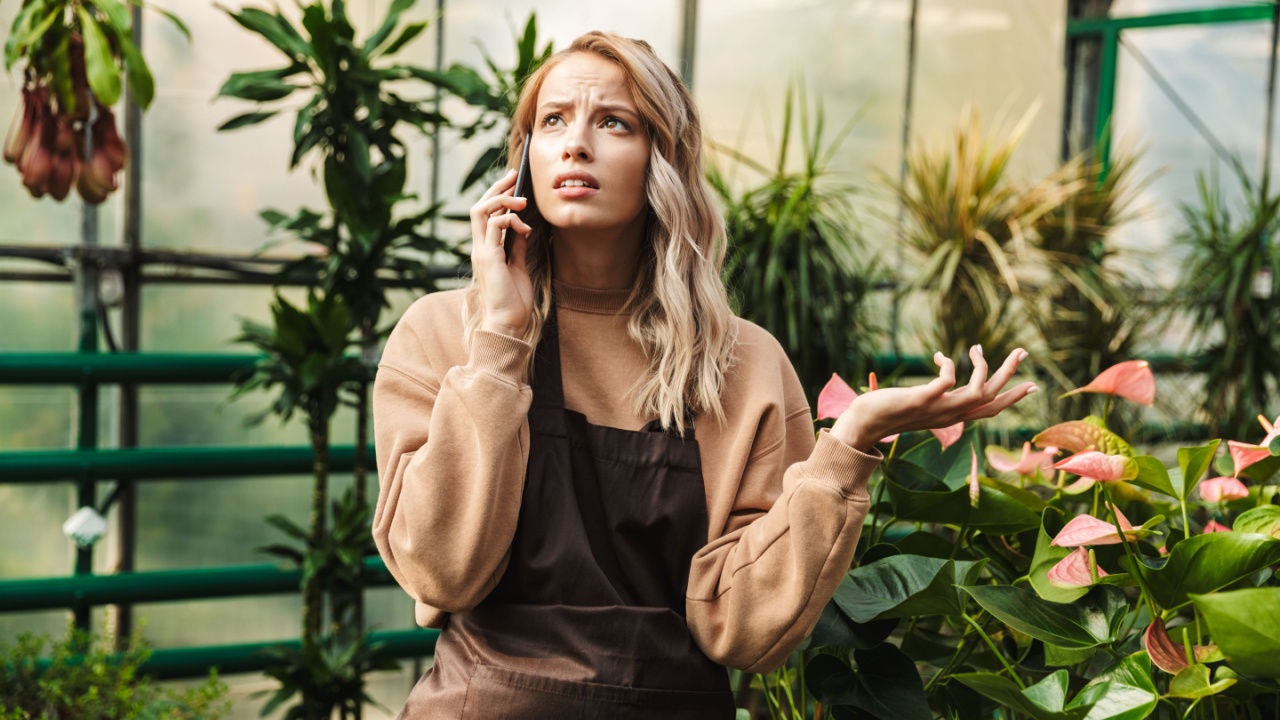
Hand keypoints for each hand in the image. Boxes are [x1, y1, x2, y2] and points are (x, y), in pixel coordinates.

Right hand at [471, 169, 534, 337]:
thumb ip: (517, 247)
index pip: (483, 215)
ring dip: (503, 200)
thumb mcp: (518, 267)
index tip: (512, 182)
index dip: (496, 195)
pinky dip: (510, 219)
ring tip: (522, 200)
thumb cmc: (514, 301)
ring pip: (482, 211)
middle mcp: (479, 248)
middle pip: (478, 207)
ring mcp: (482, 252)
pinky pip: (495, 226)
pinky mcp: (489, 257)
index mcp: (485, 251)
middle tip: (514, 177)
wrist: (509, 324)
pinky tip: (525, 228)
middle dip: (496, 188)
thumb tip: (522, 229)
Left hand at [829, 345, 1037, 451]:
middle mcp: (950, 415)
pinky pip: (948, 381)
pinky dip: (950, 365)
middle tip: (1022, 351)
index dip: (1013, 398)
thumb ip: (939, 399)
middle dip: (1010, 374)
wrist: (863, 426)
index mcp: (953, 417)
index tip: (1032, 385)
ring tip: (976, 347)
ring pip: (978, 392)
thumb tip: (947, 384)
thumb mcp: (923, 407)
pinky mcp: (922, 400)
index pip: (991, 410)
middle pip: (993, 398)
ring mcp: (938, 409)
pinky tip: (940, 355)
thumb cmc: (889, 413)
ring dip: (984, 367)